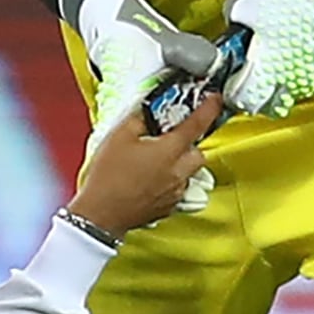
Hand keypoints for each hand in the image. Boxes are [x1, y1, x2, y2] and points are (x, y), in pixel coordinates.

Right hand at [76, 0, 216, 214]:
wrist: (99, 214)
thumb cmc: (108, 177)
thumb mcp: (118, 136)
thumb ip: (139, 118)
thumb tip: (149, 109)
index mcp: (170, 150)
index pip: (198, 123)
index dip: (209, 107)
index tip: (214, 99)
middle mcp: (178, 171)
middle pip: (199, 152)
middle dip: (190, 143)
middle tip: (172, 138)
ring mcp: (175, 191)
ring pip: (190, 172)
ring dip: (179, 163)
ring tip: (157, 161)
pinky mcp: (168, 207)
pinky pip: (178, 189)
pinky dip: (170, 181)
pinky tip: (150, 180)